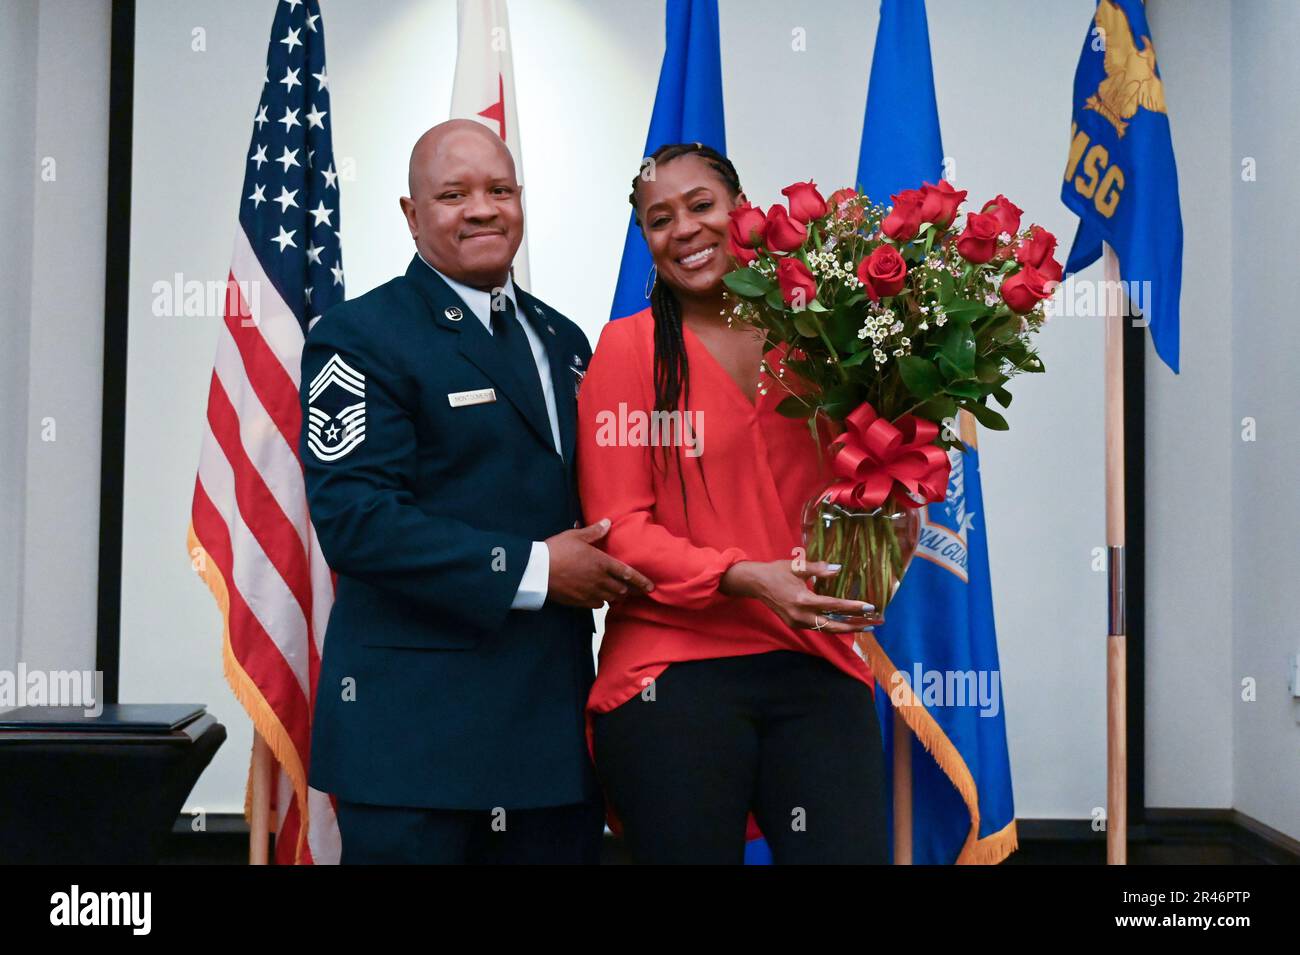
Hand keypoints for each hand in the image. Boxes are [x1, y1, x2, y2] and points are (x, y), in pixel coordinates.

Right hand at [545, 519, 653, 608]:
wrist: (537, 571)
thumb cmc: (556, 550)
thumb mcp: (576, 536)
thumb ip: (594, 531)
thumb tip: (608, 522)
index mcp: (602, 563)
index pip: (628, 574)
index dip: (641, 581)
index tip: (651, 587)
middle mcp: (599, 580)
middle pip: (621, 589)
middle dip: (630, 591)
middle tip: (636, 591)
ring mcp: (589, 593)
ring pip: (610, 598)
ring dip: (616, 596)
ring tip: (619, 594)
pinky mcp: (579, 602)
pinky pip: (597, 605)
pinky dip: (601, 602)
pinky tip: (600, 598)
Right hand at [719, 560, 874, 632]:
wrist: (755, 583)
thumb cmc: (777, 571)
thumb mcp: (798, 566)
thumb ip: (819, 569)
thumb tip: (838, 569)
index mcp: (802, 599)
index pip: (833, 606)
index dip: (852, 607)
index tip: (869, 607)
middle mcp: (801, 615)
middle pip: (832, 625)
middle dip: (853, 626)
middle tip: (872, 624)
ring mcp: (797, 622)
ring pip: (825, 629)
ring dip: (843, 628)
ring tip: (861, 626)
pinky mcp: (794, 624)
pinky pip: (817, 627)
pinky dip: (831, 625)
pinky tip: (842, 622)